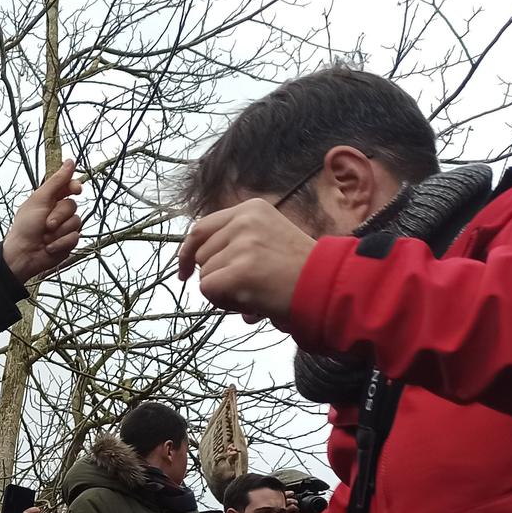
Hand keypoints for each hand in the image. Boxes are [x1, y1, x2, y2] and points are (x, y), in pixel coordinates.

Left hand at [1, 159, 83, 282]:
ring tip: (45, 238)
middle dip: (58, 216)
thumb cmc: (25, 227)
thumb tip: (71, 161)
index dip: (74, 187)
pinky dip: (60, 243)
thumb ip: (56, 181)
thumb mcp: (39, 200)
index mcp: (51, 199)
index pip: (69, 187)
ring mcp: (65, 227)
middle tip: (45, 225)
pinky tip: (49, 247)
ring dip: (58, 232)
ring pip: (76, 222)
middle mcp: (60, 212)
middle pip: (72, 206)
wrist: (23, 255)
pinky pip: (75, 238)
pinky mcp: (69, 242)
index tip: (76, 190)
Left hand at [176, 198, 317, 323]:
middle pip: (200, 254)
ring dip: (224, 291)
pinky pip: (209, 291)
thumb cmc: (300, 269)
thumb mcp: (268, 237)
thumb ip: (235, 242)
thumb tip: (193, 261)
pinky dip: (224, 302)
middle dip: (216, 275)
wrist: (327, 284)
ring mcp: (241, 245)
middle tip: (246, 285)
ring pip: (205, 275)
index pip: (201, 228)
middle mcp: (244, 221)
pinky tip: (250, 301)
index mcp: (251, 209)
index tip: (184, 271)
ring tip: (255, 291)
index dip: (188, 252)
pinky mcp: (239, 271)